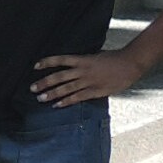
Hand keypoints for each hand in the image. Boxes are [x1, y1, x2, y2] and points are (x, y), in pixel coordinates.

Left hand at [30, 49, 144, 106]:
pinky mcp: (95, 91)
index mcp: (84, 59)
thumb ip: (84, 62)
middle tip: (32, 88)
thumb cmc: (114, 58)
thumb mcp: (96, 56)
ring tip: (40, 98)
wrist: (131, 63)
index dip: (48, 62)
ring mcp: (89, 81)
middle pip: (60, 76)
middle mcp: (83, 70)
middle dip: (44, 83)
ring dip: (52, 94)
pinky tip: (56, 105)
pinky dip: (66, 101)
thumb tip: (72, 66)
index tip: (35, 66)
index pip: (61, 60)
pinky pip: (78, 97)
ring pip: (66, 88)